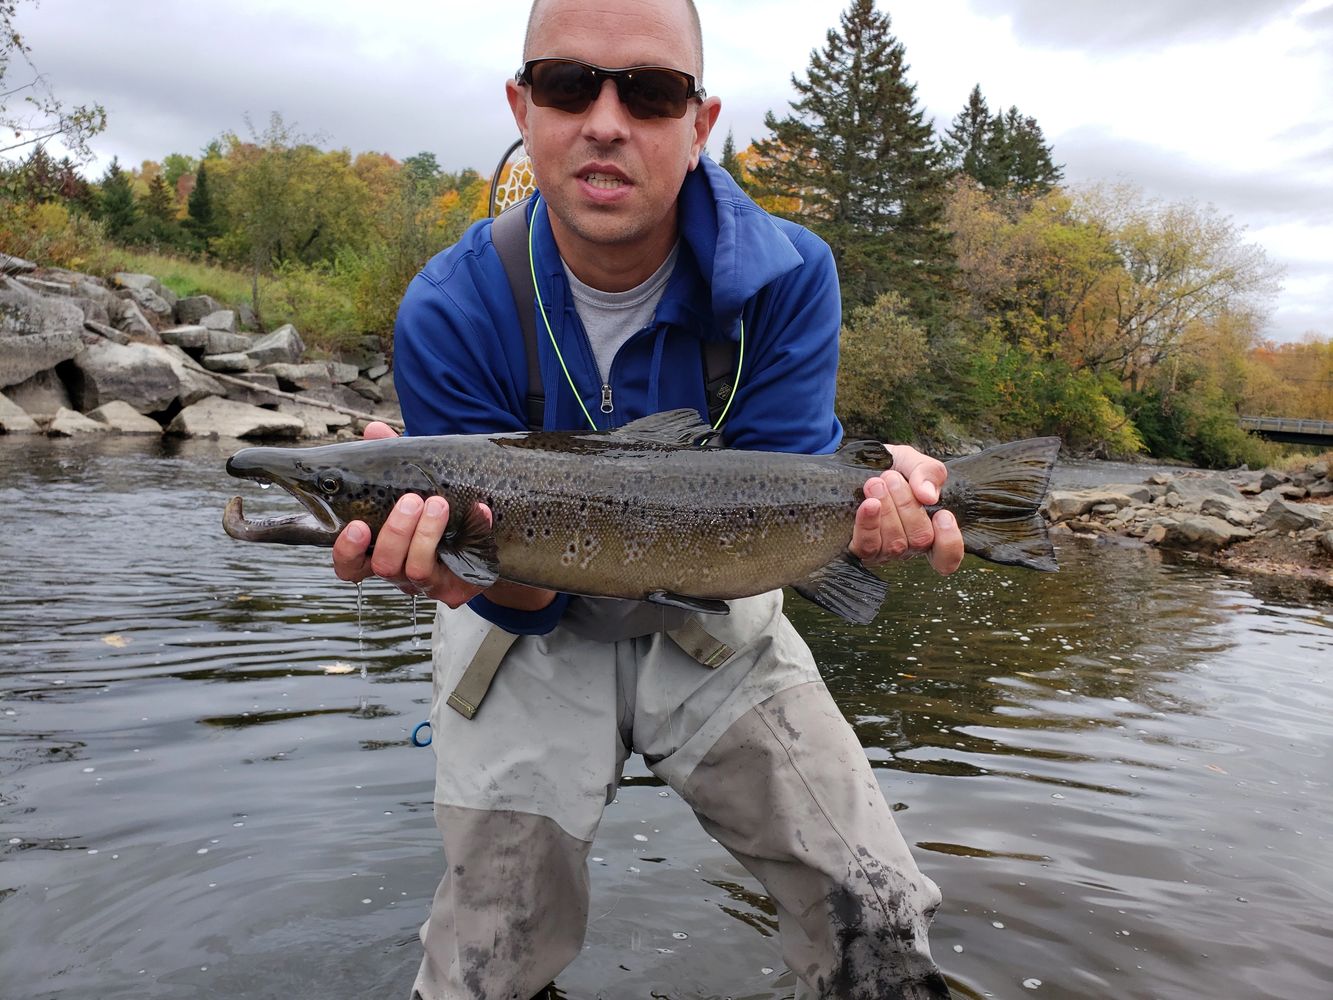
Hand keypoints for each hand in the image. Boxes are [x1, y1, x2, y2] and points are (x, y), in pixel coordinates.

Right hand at [331, 422, 554, 610]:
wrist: (487, 539)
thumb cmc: (438, 509)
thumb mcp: (414, 484)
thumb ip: (393, 461)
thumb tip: (374, 431)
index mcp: (380, 551)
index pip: (349, 565)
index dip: (348, 550)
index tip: (358, 525)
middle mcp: (400, 571)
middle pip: (384, 565)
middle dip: (395, 532)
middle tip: (411, 501)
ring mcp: (429, 582)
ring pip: (417, 570)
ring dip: (426, 534)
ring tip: (438, 503)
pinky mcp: (460, 586)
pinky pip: (462, 566)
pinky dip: (472, 533)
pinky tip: (480, 511)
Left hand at [849, 445, 964, 574]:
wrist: (853, 465)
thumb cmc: (888, 467)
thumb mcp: (913, 462)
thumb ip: (929, 473)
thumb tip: (929, 496)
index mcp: (927, 528)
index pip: (947, 556)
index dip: (950, 541)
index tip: (943, 514)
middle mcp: (907, 545)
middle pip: (920, 540)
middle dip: (907, 504)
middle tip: (891, 478)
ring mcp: (883, 551)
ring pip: (895, 543)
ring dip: (887, 509)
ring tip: (876, 483)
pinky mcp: (858, 550)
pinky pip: (868, 545)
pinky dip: (869, 523)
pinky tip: (868, 504)